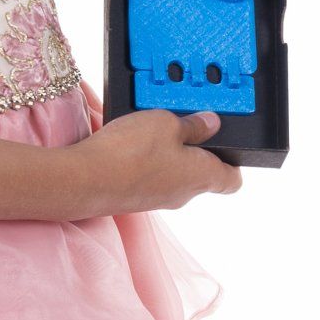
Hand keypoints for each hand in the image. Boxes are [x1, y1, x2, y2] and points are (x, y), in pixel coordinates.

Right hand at [72, 107, 243, 213]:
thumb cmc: (131, 152)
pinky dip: (149, 159)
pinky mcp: (135, 197)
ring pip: (175, 173)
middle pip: (203, 174)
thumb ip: (194, 125)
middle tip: (191, 119)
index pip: (232, 180)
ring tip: (158, 124)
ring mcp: (158, 199)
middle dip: (199, 148)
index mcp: (202, 177)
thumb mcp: (167, 123)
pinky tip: (135, 140)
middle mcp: (184, 194)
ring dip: (171, 152)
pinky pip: (152, 176)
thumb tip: (213, 124)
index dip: (235, 161)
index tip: (230, 141)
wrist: (84, 181)